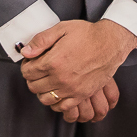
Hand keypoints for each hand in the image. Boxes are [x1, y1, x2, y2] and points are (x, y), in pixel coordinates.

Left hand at [21, 20, 136, 115]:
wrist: (110, 44)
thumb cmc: (87, 35)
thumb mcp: (61, 29)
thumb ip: (41, 40)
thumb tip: (25, 52)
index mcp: (53, 61)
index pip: (28, 72)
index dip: (26, 66)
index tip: (31, 62)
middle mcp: (61, 78)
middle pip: (34, 86)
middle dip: (32, 78)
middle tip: (37, 70)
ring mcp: (72, 89)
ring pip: (45, 99)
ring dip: (41, 91)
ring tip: (46, 81)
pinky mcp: (81, 95)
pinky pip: (62, 106)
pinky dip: (55, 101)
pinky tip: (57, 91)